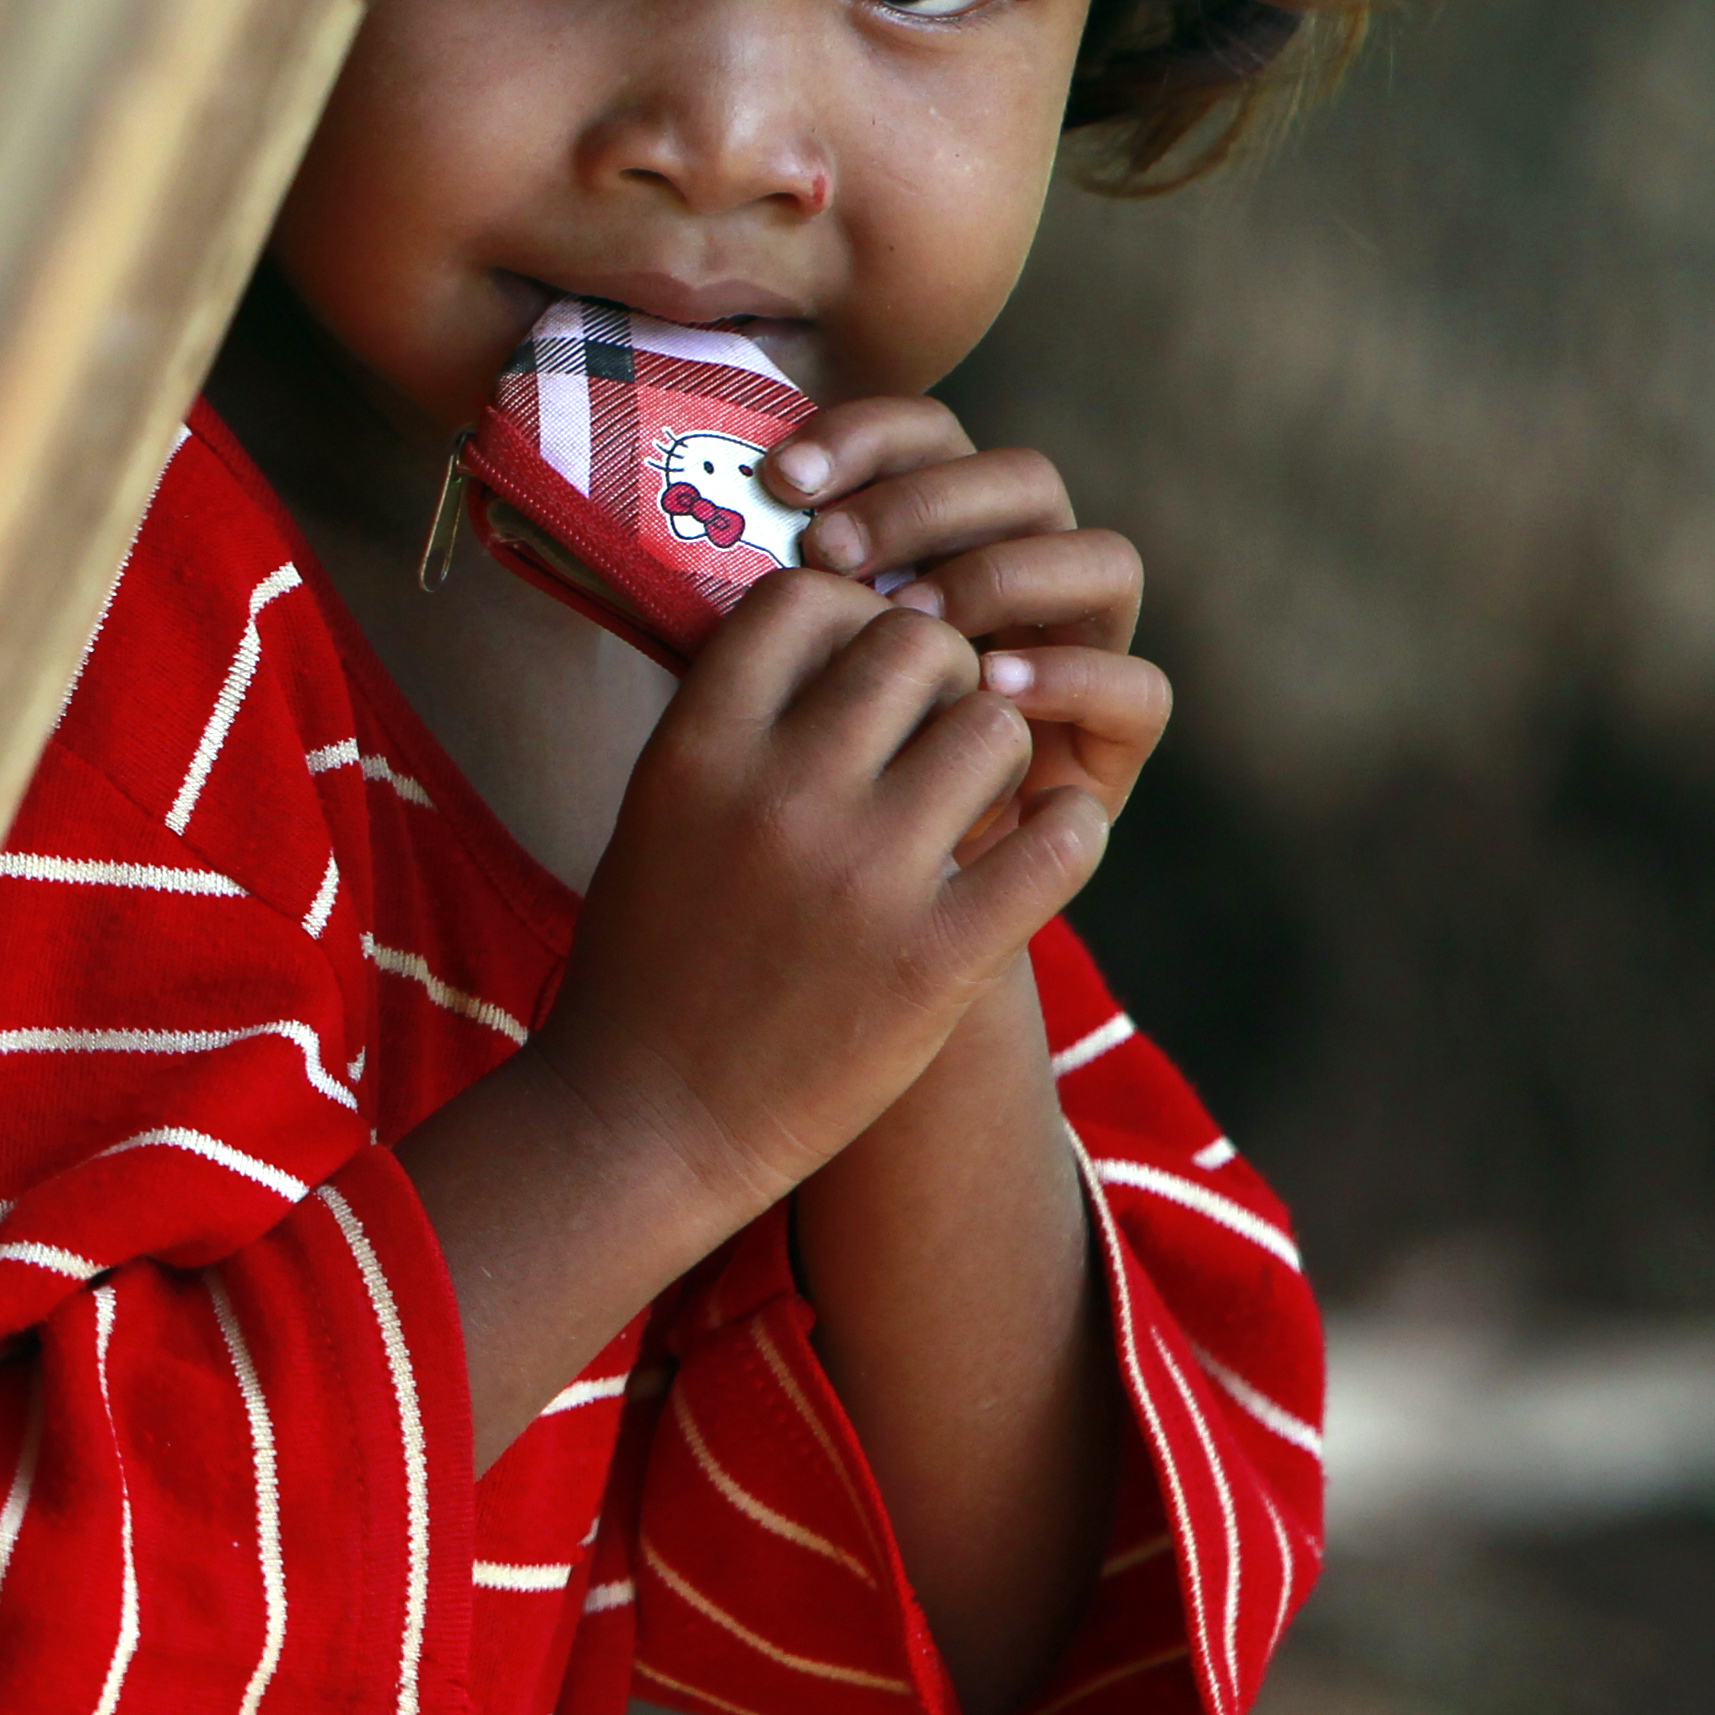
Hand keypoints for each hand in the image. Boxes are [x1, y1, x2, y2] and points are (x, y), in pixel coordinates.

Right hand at [533, 567, 1106, 1236]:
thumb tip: (833, 620)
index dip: (851, 613)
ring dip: (999, 750)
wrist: (648, 1118)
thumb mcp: (660, 805)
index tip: (860, 662)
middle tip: (935, 725)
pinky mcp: (938, 960)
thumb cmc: (654, 949)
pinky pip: (1056, 841)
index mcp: (698, 746)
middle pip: (915, 643)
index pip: (806, 597)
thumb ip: (738, 715)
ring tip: (977, 795)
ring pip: (995, 726)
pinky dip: (1066, 829)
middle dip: (942, 671)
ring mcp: (863, 877)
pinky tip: (1043, 842)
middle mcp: (779, 794)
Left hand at [761, 401, 1170, 840]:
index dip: (865, 434)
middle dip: (923, 502)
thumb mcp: (765, 666)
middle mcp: (1018, 573)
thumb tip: (720, 501)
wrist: (844, 913)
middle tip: (833, 550)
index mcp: (937, 529)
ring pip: (1102, 560)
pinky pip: (1138, 688)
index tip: (781, 479)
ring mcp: (1077, 651)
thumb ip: (769, 584)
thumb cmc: (792, 773)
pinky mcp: (1111, 742)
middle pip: (1021, 478)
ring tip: (913, 617)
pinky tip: (989, 685)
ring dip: (1004, 574)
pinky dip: (1071, 676)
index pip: (926, 433)